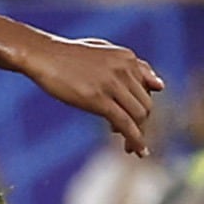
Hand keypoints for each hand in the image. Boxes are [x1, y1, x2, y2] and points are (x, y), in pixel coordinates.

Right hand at [21, 31, 164, 152]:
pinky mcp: (99, 99)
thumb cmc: (68, 55)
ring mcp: (112, 84)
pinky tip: (137, 151)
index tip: (135, 120)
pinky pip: (125, 123)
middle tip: (129, 137)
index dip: (142, 106)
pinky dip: (135, 140)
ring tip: (129, 146)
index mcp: (127, 58)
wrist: (42, 55)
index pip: (148, 89)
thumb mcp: (104, 52)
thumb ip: (132, 66)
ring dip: (138, 134)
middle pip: (145, 105)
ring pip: (139, 116)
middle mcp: (124, 69)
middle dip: (141, 124)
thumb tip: (161, 85)